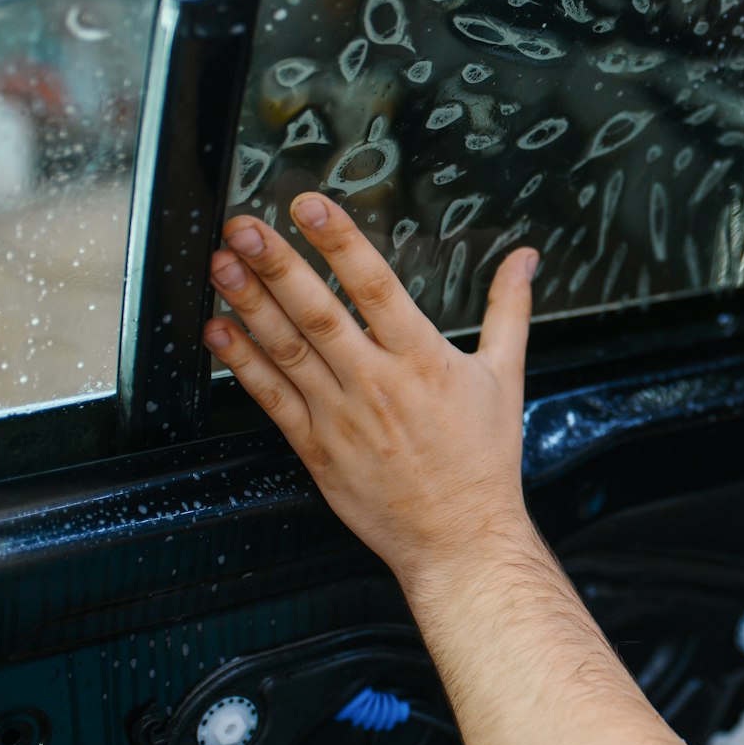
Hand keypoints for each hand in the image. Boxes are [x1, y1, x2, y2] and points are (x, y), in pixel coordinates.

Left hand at [201, 191, 537, 592]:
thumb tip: (525, 258)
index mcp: (424, 360)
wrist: (460, 538)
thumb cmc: (483, 460)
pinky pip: (271, 399)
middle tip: (244, 226)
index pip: (376, 288)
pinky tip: (218, 331)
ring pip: (287, 352)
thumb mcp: (506, 376)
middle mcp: (378, 385)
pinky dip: (242, 363)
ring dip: (250, 304)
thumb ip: (509, 309)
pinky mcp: (316, 448)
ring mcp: (342, 418)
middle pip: (319, 315)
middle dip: (277, 266)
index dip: (340, 244)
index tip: (310, 206)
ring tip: (222, 263)